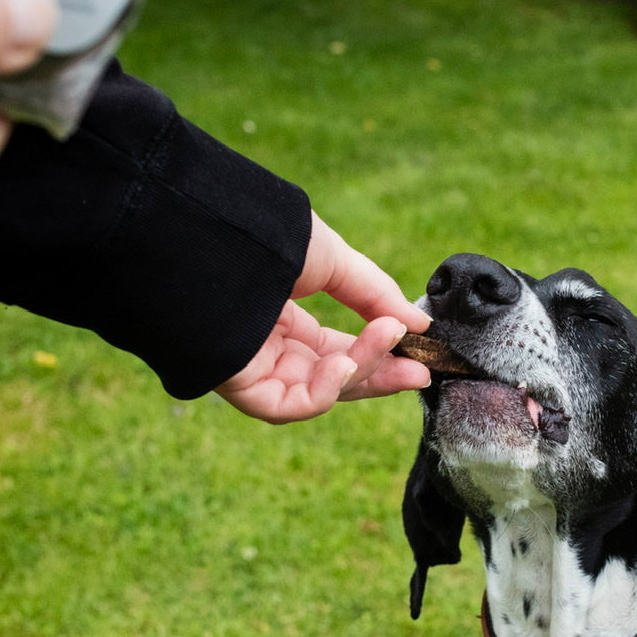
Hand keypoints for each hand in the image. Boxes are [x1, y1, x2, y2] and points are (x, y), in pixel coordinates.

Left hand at [216, 212, 432, 423]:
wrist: (215, 231)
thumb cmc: (266, 236)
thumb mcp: (332, 260)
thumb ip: (376, 295)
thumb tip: (420, 325)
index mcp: (283, 320)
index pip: (339, 350)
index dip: (380, 353)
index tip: (419, 349)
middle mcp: (268, 348)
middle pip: (333, 378)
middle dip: (381, 374)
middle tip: (421, 372)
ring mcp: (254, 368)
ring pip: (318, 392)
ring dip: (361, 373)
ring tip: (391, 346)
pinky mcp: (239, 385)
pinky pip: (289, 405)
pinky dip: (324, 391)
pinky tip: (345, 363)